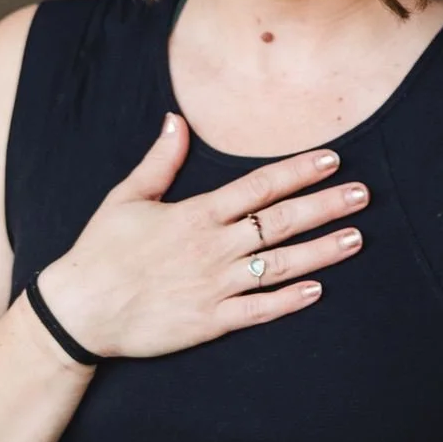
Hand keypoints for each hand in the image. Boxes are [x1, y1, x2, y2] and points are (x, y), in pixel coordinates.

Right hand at [37, 116, 367, 359]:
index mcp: (196, 214)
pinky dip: (289, 301)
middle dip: (325, 205)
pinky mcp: (210, 321)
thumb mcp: (127, 197)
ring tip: (356, 238)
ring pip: (279, 265)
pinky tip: (318, 291)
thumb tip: (176, 120)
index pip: (259, 186)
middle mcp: (212, 248)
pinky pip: (258, 310)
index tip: (332, 159)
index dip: (299, 171)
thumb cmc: (101, 250)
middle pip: (280, 222)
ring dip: (321, 251)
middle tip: (363, 195)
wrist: (79, 310)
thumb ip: (160, 160)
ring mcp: (214, 286)